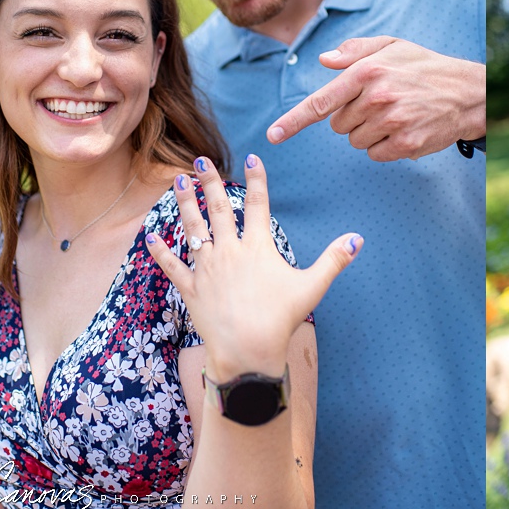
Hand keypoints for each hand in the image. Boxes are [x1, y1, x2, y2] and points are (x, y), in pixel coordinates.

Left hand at [145, 154, 361, 379]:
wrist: (247, 351)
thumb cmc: (281, 319)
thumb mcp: (313, 286)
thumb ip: (334, 260)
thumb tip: (358, 238)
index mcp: (258, 248)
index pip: (258, 205)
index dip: (257, 180)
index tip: (252, 158)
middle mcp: (230, 252)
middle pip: (219, 209)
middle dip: (210, 182)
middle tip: (201, 160)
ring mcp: (207, 269)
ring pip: (193, 229)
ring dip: (185, 204)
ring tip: (178, 182)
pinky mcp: (191, 289)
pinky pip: (172, 266)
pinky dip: (160, 251)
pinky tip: (150, 235)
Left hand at [266, 36, 485, 161]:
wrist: (468, 92)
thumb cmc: (425, 67)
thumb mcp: (392, 46)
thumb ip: (355, 50)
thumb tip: (325, 60)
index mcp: (367, 71)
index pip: (321, 102)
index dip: (294, 120)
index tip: (273, 136)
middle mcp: (376, 98)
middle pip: (338, 125)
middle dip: (353, 117)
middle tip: (381, 103)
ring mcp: (392, 123)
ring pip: (355, 141)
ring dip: (369, 132)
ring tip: (395, 114)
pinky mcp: (405, 144)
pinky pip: (375, 154)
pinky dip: (384, 146)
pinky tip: (403, 129)